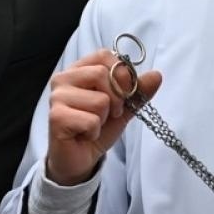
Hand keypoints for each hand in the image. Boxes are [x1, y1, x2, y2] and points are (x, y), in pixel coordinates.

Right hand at [44, 49, 161, 185]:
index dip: (121, 75)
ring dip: (104, 118)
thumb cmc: (97, 128)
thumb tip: (156, 75)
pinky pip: (91, 121)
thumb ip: (138, 91)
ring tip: (93, 125)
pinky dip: (94, 132)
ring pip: (100, 100)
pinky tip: (84, 135)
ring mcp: (57, 97)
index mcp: (78, 70)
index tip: (122, 95)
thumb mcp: (123, 107)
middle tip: (109, 114)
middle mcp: (63, 79)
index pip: (104, 56)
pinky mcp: (56, 117)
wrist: (80, 158)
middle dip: (116, 99)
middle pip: (102, 74)